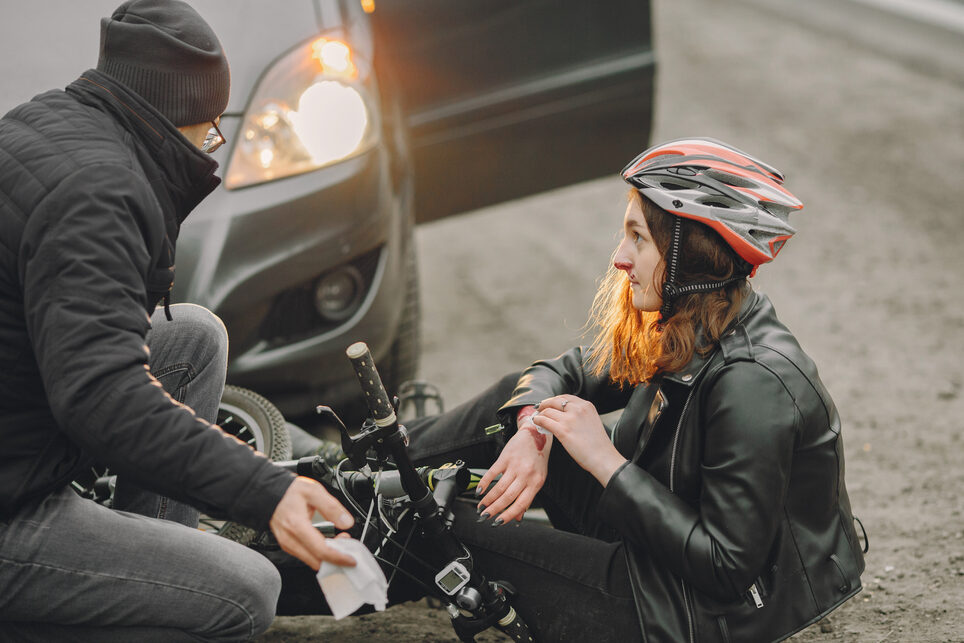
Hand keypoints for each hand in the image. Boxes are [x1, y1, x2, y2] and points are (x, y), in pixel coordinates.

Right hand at [270, 476, 355, 569]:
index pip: (321, 551)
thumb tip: (346, 522)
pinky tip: (327, 542)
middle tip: (346, 544)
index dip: (339, 558)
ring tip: (338, 540)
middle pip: (316, 562)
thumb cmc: (288, 491)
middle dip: (335, 558)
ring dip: (327, 556)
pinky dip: (318, 553)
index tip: (351, 559)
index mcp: (297, 526)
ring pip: (311, 561)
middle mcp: (290, 540)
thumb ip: (331, 507)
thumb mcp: (313, 491)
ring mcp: (287, 544)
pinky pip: (305, 556)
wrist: (268, 492)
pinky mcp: (287, 545)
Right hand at [476, 406, 549, 524]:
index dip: (508, 515)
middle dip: (494, 509)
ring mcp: (515, 466)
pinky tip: (479, 491)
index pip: (521, 504)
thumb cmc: (538, 458)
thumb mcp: (538, 478)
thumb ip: (528, 497)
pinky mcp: (505, 457)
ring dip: (488, 499)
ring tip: (481, 506)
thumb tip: (518, 517)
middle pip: (507, 497)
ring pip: (499, 487)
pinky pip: (492, 473)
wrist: (537, 434)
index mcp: (536, 483)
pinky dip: (484, 483)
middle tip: (485, 516)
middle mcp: (526, 475)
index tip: (498, 522)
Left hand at [532, 395, 626, 485]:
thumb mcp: (592, 421)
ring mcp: (570, 419)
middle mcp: (578, 409)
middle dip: (544, 404)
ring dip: (540, 414)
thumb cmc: (598, 444)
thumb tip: (563, 414)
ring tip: (537, 419)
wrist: (603, 458)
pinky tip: (536, 423)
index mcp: (586, 406)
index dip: (554, 400)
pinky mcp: (563, 430)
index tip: (548, 404)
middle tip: (539, 409)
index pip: (565, 397)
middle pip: (554, 401)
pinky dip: (538, 420)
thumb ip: (580, 414)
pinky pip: (544, 421)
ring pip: (547, 411)